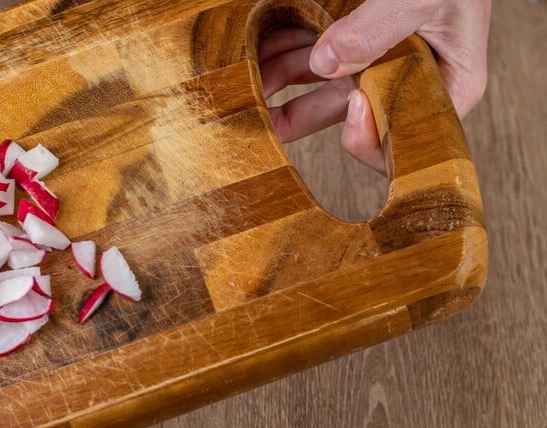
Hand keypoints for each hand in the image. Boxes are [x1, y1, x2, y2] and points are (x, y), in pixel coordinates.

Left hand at [259, 0, 491, 171]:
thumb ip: (379, 27)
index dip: (378, 135)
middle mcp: (408, 76)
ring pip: (323, 83)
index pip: (409, 135)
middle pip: (351, 115)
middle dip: (300, 116)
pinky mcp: (355, 36)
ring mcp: (378, 57)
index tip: (355, 107)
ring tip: (245, 82)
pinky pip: (314, 53)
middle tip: (261, 119)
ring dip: (281, 80)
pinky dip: (283, 50)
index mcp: (446, 80)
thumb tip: (326, 62)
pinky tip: (255, 51)